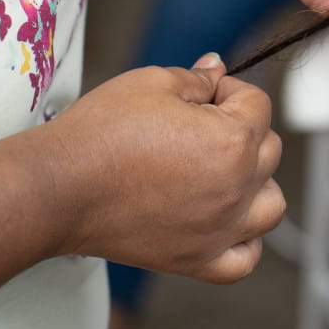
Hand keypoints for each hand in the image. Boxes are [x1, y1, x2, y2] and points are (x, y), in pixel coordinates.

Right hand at [45, 53, 284, 282]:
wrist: (58, 187)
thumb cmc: (101, 134)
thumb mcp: (153, 82)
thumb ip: (199, 77)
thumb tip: (218, 68)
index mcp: (233, 141)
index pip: (258, 104)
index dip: (229, 91)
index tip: (203, 95)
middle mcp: (237, 188)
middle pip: (268, 150)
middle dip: (241, 129)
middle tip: (198, 128)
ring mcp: (221, 228)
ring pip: (271, 205)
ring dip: (257, 185)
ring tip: (221, 172)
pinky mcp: (197, 260)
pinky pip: (245, 259)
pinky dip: (245, 242)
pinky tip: (228, 224)